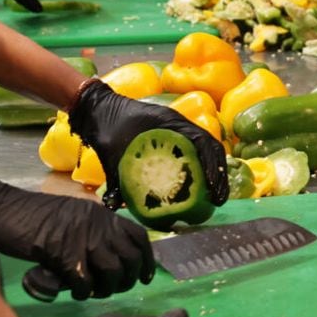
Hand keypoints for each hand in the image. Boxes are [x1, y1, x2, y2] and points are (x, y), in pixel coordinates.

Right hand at [0, 174, 153, 299]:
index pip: (138, 236)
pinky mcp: (65, 255)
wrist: (9, 212)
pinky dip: (84, 292)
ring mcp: (84, 240)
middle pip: (130, 258)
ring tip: (98, 292)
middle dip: (129, 278)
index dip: (147, 259)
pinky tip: (78, 294)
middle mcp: (100, 226)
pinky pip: (85, 282)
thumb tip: (109, 252)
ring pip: (112, 272)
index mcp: (104, 215)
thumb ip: (96, 228)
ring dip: (108, 288)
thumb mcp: (77, 214)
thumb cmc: (39, 214)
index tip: (146, 276)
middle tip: (118, 288)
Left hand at [68, 80, 228, 209]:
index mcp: (171, 124)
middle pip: (211, 149)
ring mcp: (178, 134)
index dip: (211, 163)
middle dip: (219, 174)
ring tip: (214, 199)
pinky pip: (193, 156)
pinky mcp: (172, 143)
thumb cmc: (107, 126)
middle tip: (218, 200)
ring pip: (206, 153)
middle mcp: (180, 128)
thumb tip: (113, 204)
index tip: (210, 186)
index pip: (202, 141)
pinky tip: (199, 191)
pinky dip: (201, 172)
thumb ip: (113, 175)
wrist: (98, 111)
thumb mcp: (110, 149)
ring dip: (214, 174)